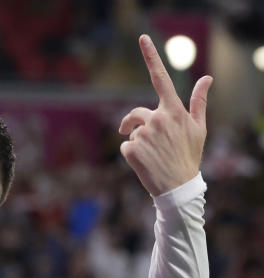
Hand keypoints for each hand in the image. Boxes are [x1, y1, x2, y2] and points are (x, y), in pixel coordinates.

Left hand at [119, 34, 212, 195]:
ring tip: (150, 155)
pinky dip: (130, 154)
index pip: (161, 78)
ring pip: (130, 132)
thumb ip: (198, 101)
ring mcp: (143, 134)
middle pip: (135, 113)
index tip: (142, 38)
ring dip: (135, 141)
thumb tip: (207, 78)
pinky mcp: (131, 149)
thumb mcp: (198, 128)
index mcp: (173, 110)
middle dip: (131, 123)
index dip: (151, 57)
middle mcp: (157, 118)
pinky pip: (124, 147)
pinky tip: (143, 163)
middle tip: (135, 136)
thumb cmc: (189, 155)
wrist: (177, 186)